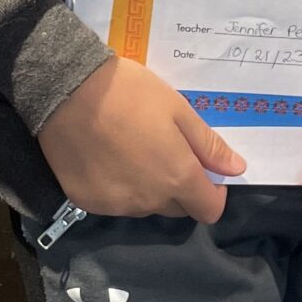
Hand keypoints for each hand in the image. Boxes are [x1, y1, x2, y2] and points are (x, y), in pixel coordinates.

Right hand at [39, 56, 245, 224]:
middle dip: (179, 187)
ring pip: (144, 205)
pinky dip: (116, 186)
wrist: (65, 91)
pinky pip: (113, 202)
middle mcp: (149, 201)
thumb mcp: (177, 109)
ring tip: (129, 149)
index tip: (202, 169)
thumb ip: (208, 145)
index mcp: (177, 178)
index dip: (212, 192)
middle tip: (162, 150)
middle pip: (176, 209)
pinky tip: (104, 157)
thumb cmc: (129, 93)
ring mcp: (116, 206)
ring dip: (146, 187)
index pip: (209, 210)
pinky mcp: (86, 202)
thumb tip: (236, 169)